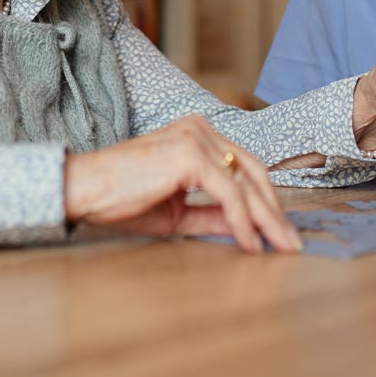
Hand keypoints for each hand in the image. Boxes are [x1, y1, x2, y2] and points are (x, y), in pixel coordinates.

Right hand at [63, 115, 302, 253]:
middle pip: (253, 173)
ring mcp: (196, 138)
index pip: (245, 166)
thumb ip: (212, 215)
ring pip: (246, 185)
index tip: (279, 230)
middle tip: (291, 244)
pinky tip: (251, 244)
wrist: (84, 190)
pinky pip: (229, 195)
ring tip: (280, 248)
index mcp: (197, 132)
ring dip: (267, 221)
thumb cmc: (119, 198)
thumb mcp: (177, 212)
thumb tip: (247, 228)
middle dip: (275, 212)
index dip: (265, 199)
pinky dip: (244, 223)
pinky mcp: (190, 156)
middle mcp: (200, 128)